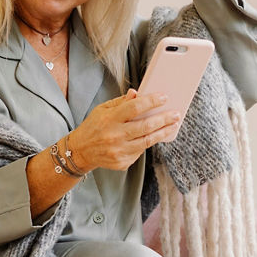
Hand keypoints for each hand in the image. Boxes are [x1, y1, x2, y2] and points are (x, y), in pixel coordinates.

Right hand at [67, 90, 181, 171]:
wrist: (80, 151)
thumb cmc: (93, 127)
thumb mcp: (102, 110)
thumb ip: (121, 102)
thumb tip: (137, 93)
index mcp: (109, 119)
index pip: (135, 107)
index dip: (151, 101)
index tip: (164, 97)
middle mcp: (114, 136)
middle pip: (145, 126)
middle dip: (164, 119)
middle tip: (176, 114)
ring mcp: (119, 151)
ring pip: (147, 141)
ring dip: (163, 132)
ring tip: (173, 125)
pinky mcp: (122, 162)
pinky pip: (140, 151)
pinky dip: (149, 142)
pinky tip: (156, 136)